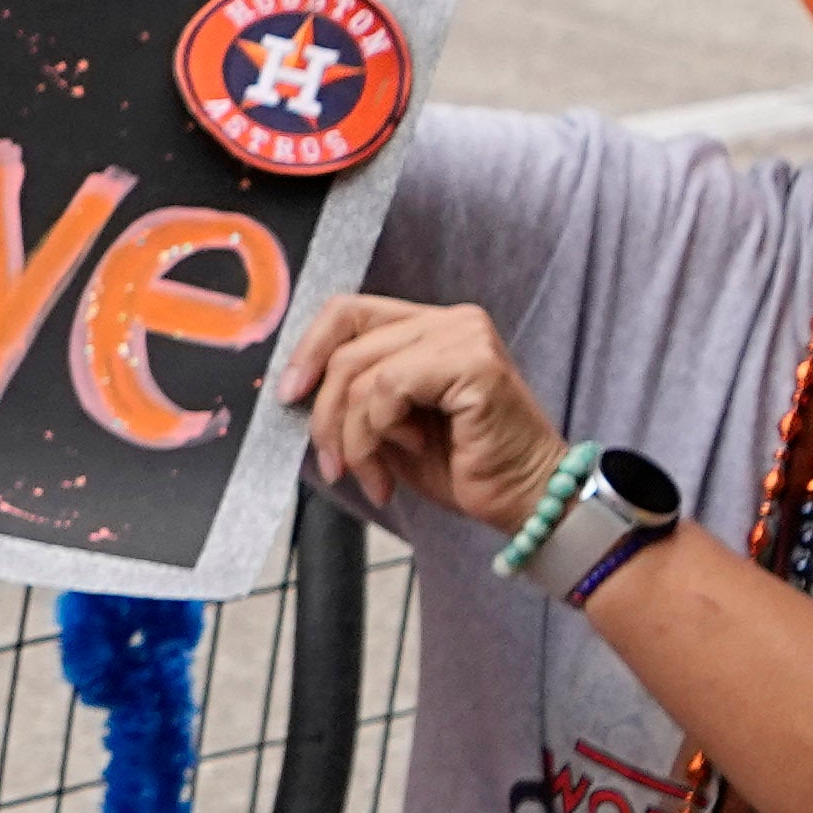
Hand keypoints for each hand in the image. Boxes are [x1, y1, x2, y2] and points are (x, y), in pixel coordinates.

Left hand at [280, 292, 571, 537]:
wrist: (524, 501)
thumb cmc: (463, 468)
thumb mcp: (389, 428)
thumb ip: (354, 398)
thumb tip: (296, 391)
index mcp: (430, 327)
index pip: (348, 312)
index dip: (308, 350)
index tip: (289, 396)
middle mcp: (450, 320)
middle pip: (346, 342)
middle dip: (325, 412)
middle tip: (330, 463)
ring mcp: (465, 336)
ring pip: (361, 372)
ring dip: (352, 436)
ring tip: (370, 475)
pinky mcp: (474, 363)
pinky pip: (388, 389)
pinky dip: (377, 433)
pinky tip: (399, 461)